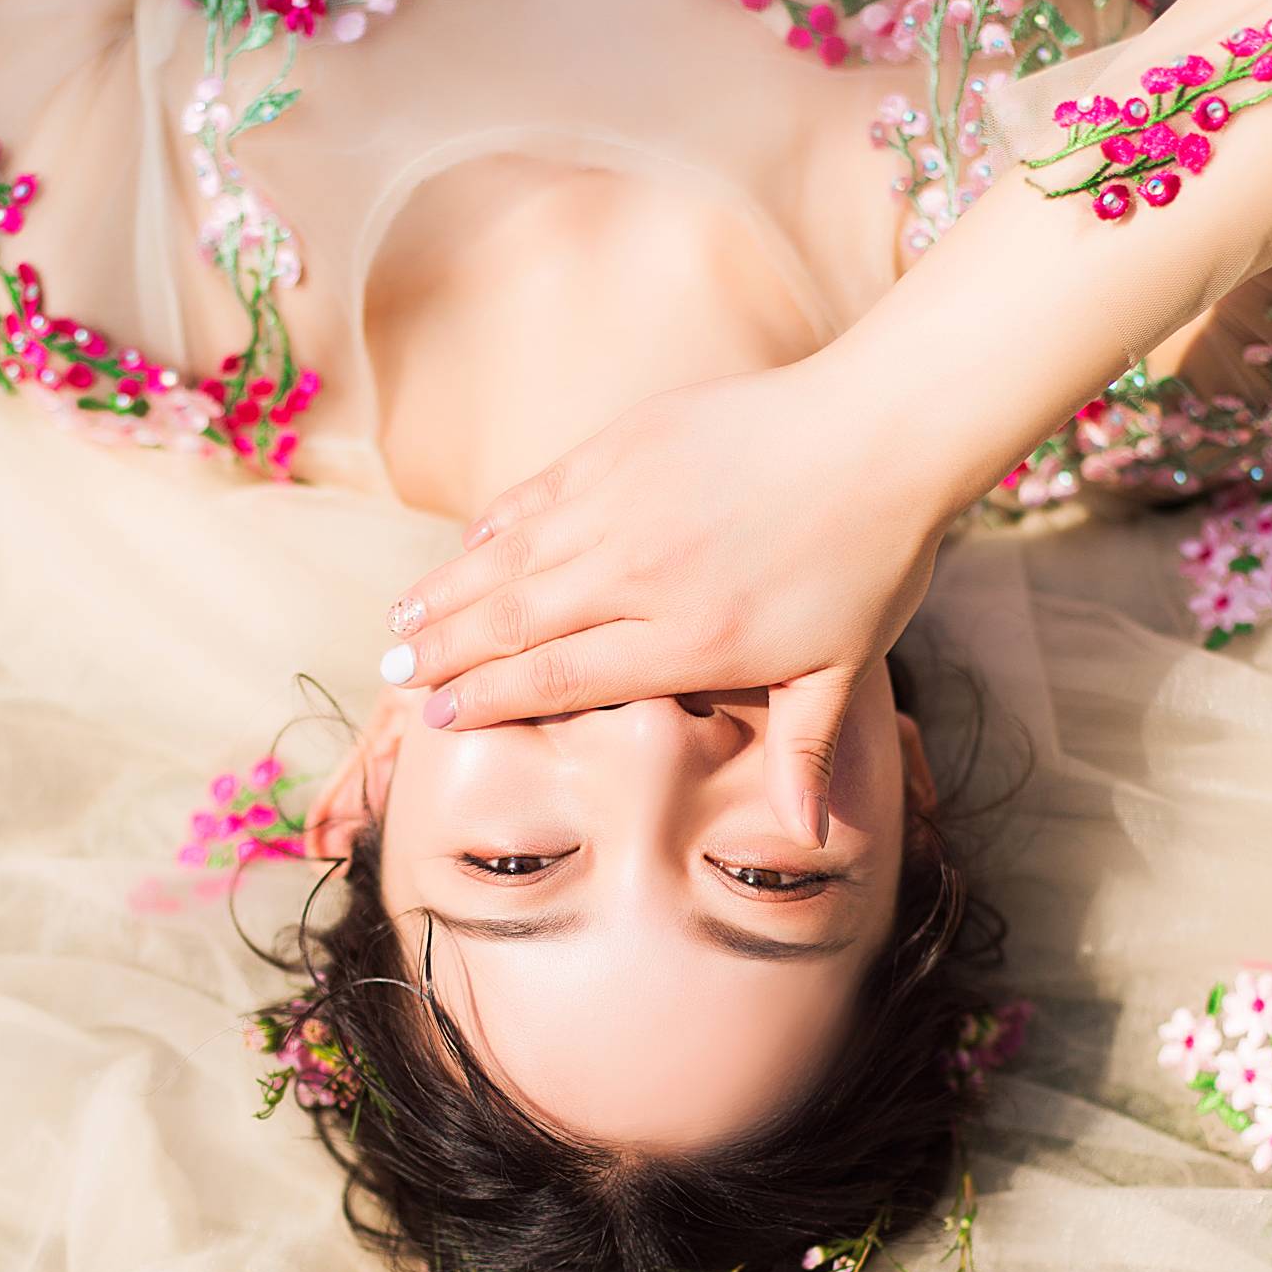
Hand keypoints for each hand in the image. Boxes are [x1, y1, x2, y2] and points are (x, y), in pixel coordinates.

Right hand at [379, 356, 945, 846]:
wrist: (882, 430)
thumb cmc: (869, 560)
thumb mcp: (843, 670)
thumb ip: (804, 751)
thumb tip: (811, 841)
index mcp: (687, 641)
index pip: (562, 677)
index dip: (490, 697)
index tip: (436, 715)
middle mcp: (641, 575)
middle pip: (516, 621)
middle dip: (444, 651)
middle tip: (390, 673)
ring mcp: (627, 502)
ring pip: (512, 557)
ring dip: (449, 590)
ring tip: (399, 618)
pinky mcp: (625, 444)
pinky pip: (538, 493)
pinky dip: (494, 526)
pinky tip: (465, 549)